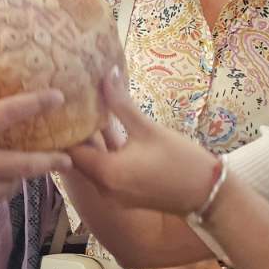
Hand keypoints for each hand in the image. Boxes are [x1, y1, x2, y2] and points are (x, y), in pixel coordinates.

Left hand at [70, 70, 216, 215]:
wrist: (209, 194)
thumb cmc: (181, 160)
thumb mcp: (148, 129)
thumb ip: (121, 103)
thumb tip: (107, 73)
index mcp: (106, 173)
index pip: (69, 150)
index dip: (63, 128)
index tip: (58, 106)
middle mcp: (103, 188)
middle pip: (78, 158)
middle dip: (74, 132)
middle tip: (67, 104)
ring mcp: (113, 195)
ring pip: (92, 164)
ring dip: (90, 142)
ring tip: (82, 111)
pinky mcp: (124, 195)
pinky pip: (105, 171)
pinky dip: (103, 153)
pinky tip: (105, 128)